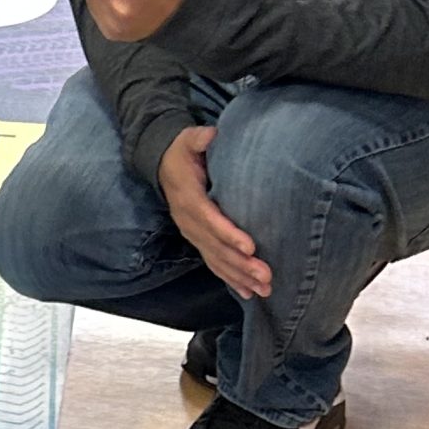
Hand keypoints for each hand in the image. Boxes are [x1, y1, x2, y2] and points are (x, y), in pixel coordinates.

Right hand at [159, 126, 270, 302]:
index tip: (250, 247)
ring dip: (239, 277)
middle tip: (266, 276)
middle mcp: (189, 222)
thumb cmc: (182, 153)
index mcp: (189, 199)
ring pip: (216, 261)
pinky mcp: (199, 241)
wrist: (163, 167)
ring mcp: (193, 234)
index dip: (229, 235)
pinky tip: (248, 293)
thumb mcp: (187, 140)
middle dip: (241, 265)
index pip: (210, 220)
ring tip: (263, 290)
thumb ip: (198, 138)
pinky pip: (214, 264)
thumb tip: (211, 135)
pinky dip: (230, 279)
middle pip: (216, 248)